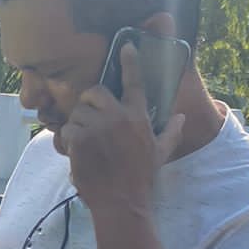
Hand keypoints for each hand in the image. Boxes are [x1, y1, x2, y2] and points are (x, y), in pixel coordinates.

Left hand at [58, 41, 184, 210]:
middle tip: (89, 116)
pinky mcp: (80, 140)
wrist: (122, 202)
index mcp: (138, 117)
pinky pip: (67, 130)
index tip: (126, 46)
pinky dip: (69, 141)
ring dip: (78, 126)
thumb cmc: (141, 178)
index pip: (134, 82)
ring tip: (85, 143)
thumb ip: (171, 132)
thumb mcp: (160, 153)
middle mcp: (118, 118)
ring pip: (78, 113)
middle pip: (95, 92)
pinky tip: (78, 154)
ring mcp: (98, 127)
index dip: (130, 61)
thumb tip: (181, 117)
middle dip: (89, 101)